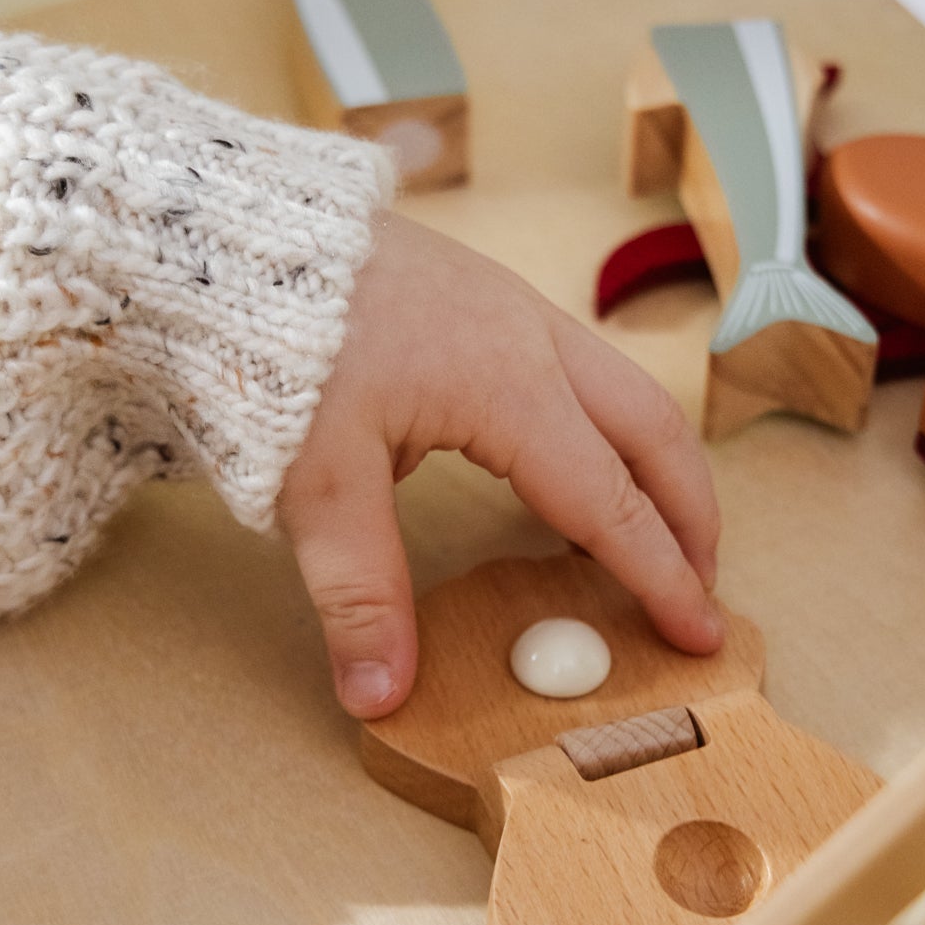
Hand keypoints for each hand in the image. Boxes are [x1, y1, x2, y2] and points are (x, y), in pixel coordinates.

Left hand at [280, 212, 722, 717]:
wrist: (225, 229)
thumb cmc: (269, 340)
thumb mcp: (311, 482)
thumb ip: (359, 593)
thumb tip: (381, 695)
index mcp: (510, 387)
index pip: (611, 503)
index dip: (660, 576)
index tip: (698, 633)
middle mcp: (533, 339)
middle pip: (655, 434)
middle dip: (690, 516)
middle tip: (700, 588)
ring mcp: (511, 309)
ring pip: (624, 394)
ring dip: (652, 468)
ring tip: (650, 539)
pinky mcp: (481, 299)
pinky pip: (578, 373)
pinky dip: (604, 433)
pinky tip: (569, 475)